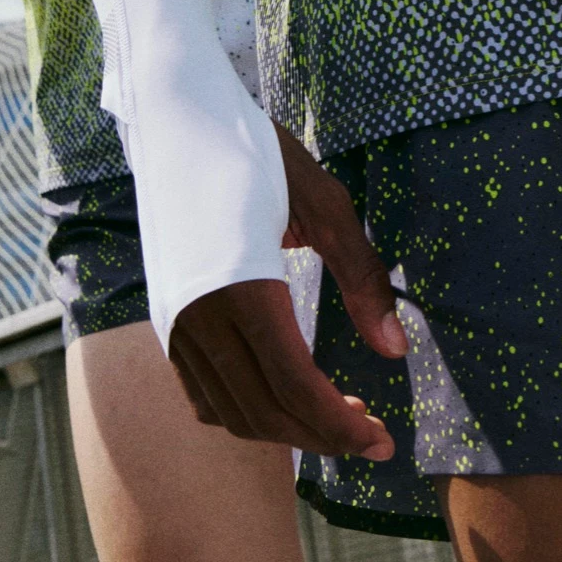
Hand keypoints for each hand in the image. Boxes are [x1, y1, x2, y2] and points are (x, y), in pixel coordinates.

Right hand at [169, 124, 405, 450]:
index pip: (294, 388)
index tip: (383, 441)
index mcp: (242, 289)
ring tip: (337, 418)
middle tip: (374, 439)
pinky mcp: (165, 319)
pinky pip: (202, 392)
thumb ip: (363, 278)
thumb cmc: (261, 154)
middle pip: (262, 411)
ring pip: (229, 411)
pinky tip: (281, 397)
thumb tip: (396, 349)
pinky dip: (243, 411)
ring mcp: (174, 322)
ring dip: (285, 430)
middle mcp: (198, 317)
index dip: (340, 426)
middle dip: (322, 437)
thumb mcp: (327, 203)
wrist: (179, 119)